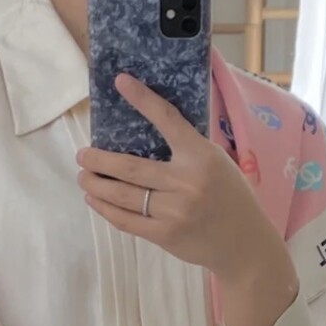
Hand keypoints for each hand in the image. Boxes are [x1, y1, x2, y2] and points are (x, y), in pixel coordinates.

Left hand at [76, 74, 293, 291]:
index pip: (167, 120)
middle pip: (129, 168)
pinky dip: (107, 209)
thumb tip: (147, 133)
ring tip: (84, 177)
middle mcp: (185, 182)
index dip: (142, 99)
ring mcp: (173, 211)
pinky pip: (127, 221)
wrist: (243, 243)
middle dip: (99, 160)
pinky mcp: (165, 235)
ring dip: (97, 185)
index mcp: (200, 157)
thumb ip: (188, 149)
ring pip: (123, 196)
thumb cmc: (230, 197)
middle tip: (82, 154)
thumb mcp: (218, 163)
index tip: (120, 82)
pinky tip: (96, 201)